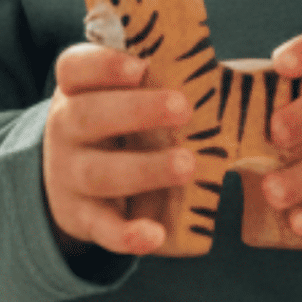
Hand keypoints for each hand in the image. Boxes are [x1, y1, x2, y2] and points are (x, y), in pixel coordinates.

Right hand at [42, 44, 192, 254]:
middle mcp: (66, 129)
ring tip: (187, 165)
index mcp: (76, 90)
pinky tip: (154, 235)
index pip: (74, 69)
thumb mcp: (120, 96)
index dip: (103, 65)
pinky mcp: (82, 217)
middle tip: (183, 107)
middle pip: (88, 116)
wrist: (67, 182)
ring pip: (99, 172)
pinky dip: (127, 235)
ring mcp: (69, 175)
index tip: (139, 67)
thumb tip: (236, 73)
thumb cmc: (116, 124)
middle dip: (136, 111)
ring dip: (144, 169)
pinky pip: (103, 228)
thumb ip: (159, 80)